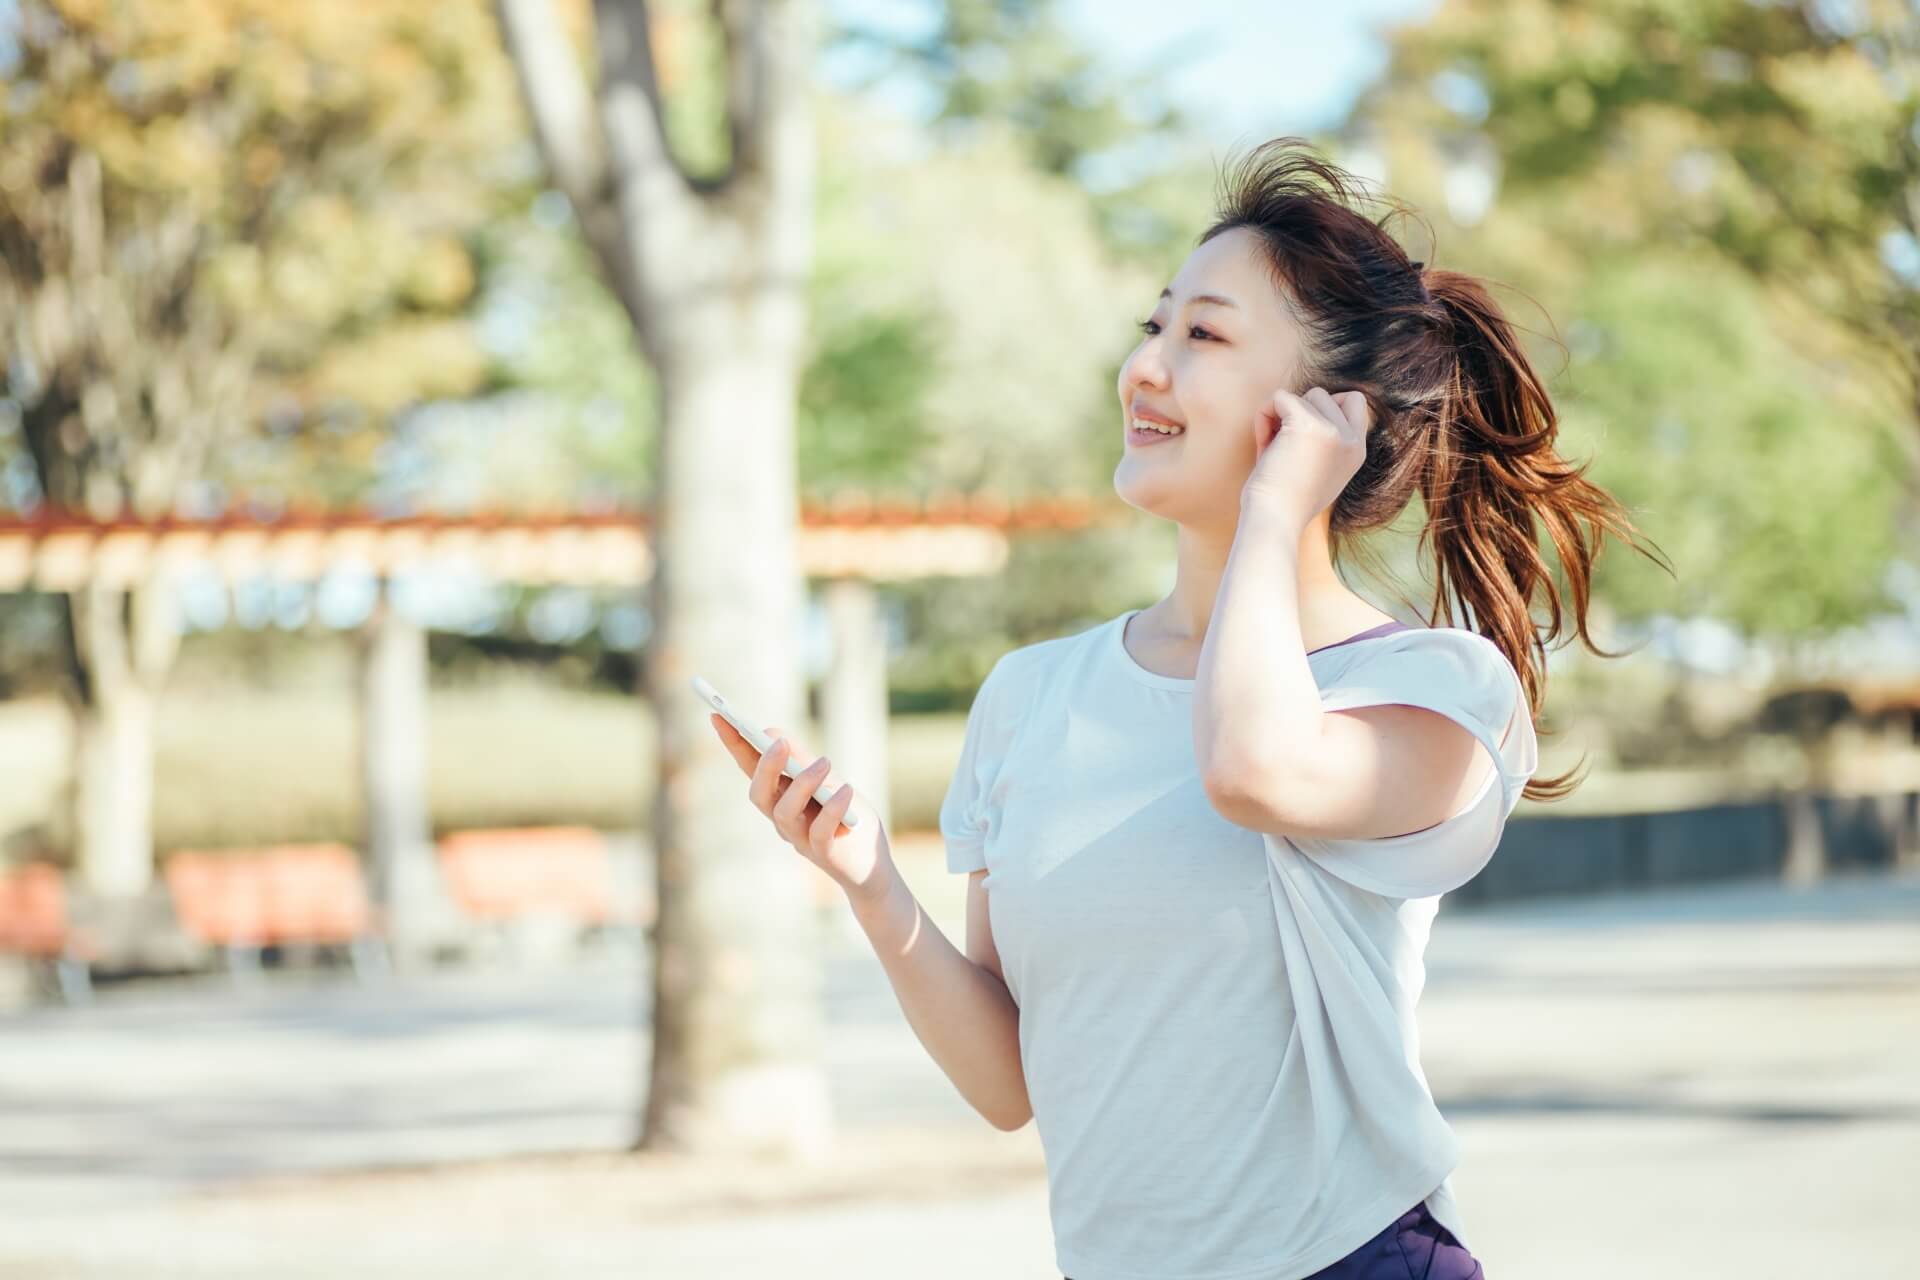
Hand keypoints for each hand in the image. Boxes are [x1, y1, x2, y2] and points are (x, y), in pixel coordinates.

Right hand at [710, 714, 894, 903]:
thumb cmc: (848, 815)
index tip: (717, 715)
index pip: (749, 768)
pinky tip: (846, 791)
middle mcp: (783, 819)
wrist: (872, 864)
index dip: (732, 744)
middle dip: (764, 766)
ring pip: (784, 813)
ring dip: (803, 783)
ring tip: (825, 761)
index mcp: (779, 797)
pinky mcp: (824, 854)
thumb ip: (801, 760)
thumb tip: (772, 734)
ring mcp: (800, 839)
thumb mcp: (827, 780)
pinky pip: (821, 832)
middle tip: (778, 741)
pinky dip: (833, 809)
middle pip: (759, 794)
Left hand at [1244, 385, 1371, 518]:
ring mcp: (1331, 430)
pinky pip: (1280, 397)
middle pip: (1324, 395)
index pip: (1355, 401)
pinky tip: (1262, 441)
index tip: (1303, 431)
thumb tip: (1309, 403)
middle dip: (1299, 412)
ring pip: (1303, 395)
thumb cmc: (1285, 502)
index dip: (1325, 406)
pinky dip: (1265, 414)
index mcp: (1357, 451)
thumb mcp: (1319, 471)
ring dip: (1280, 415)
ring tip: (1272, 448)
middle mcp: (1350, 439)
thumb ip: (1325, 442)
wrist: (1274, 521)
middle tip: (1283, 443)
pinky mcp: (1306, 424)